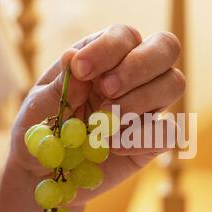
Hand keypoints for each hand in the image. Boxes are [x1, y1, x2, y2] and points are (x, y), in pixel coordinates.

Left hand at [10, 24, 184, 203]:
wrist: (45, 175)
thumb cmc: (40, 131)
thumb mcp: (37, 108)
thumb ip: (57, 87)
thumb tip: (73, 57)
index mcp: (103, 57)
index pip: (124, 36)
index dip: (108, 49)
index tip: (81, 71)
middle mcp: (133, 76)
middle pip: (165, 47)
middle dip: (138, 66)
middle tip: (106, 91)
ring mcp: (147, 107)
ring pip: (174, 83)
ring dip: (142, 99)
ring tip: (106, 122)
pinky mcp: (152, 140)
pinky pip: (169, 131)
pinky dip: (144, 138)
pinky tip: (114, 148)